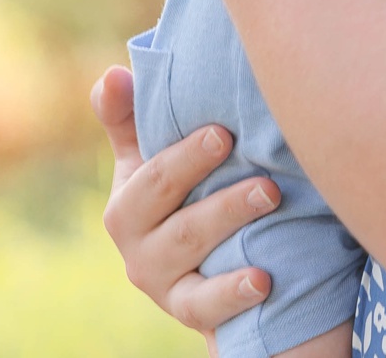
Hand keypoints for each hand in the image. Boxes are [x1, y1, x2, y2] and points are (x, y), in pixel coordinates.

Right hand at [91, 65, 282, 336]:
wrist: (203, 270)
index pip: (152, 179)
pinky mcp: (187, 311)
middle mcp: (137, 246)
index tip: (223, 133)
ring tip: (271, 201)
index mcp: (127, 205)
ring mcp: (162, 283)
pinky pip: (206, 307)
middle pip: (177, 221)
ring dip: (232, 226)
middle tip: (265, 176)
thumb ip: (130, 117)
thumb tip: (114, 74)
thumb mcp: (149, 159)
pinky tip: (264, 279)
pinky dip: (233, 293)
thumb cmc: (178, 197)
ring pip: (194, 256)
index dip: (185, 157)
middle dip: (219, 196)